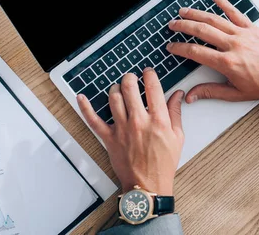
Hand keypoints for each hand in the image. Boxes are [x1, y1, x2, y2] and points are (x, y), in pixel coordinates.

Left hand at [77, 68, 183, 194]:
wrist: (147, 185)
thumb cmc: (163, 163)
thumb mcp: (177, 137)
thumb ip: (176, 113)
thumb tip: (177, 95)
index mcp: (158, 120)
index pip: (153, 88)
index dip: (150, 75)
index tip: (148, 73)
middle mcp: (139, 121)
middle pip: (130, 88)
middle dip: (130, 78)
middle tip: (131, 77)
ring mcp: (122, 129)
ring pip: (113, 99)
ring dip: (115, 88)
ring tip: (118, 87)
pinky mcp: (109, 138)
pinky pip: (93, 120)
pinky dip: (85, 108)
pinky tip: (81, 97)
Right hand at [166, 0, 258, 102]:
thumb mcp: (235, 93)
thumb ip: (211, 92)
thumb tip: (191, 96)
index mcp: (227, 63)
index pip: (196, 52)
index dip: (180, 48)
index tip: (171, 47)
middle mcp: (233, 45)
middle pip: (202, 31)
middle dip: (184, 26)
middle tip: (172, 25)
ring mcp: (243, 34)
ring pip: (215, 20)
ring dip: (197, 14)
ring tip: (184, 12)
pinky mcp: (252, 28)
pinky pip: (235, 13)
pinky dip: (224, 3)